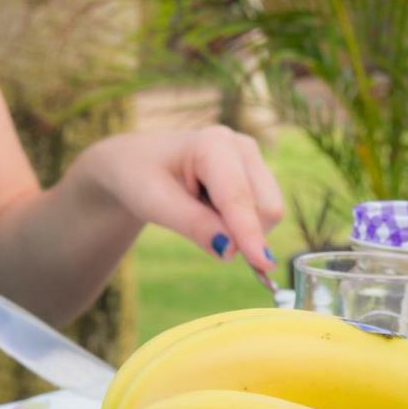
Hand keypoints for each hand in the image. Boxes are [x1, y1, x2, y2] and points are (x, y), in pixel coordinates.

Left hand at [71, 126, 283, 271]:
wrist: (137, 164)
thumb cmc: (141, 178)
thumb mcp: (155, 204)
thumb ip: (194, 225)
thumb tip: (232, 250)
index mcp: (214, 144)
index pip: (238, 198)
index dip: (250, 232)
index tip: (263, 264)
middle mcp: (243, 147)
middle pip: (265, 209)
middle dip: (241, 232)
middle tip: (195, 223)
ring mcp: (255, 161)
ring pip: (269, 215)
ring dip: (239, 229)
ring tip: (201, 211)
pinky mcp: (259, 176)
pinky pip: (264, 216)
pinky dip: (241, 225)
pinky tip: (213, 210)